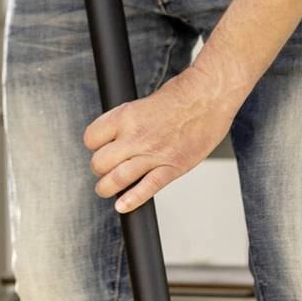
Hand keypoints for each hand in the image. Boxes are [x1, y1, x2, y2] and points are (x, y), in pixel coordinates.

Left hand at [85, 60, 238, 214]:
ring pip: (117, 179)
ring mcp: (154, 154)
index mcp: (126, 116)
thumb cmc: (182, 95)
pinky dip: (132, 200)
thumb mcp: (143, 102)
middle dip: (99, 169)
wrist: (210, 96)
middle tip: (106, 169)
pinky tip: (123, 206)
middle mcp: (136, 136)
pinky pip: (147, 189)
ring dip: (107, 188)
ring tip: (107, 189)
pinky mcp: (172, 167)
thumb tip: (118, 139)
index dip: (93, 145)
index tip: (99, 148)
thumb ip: (129, 122)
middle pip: (100, 163)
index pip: (91, 138)